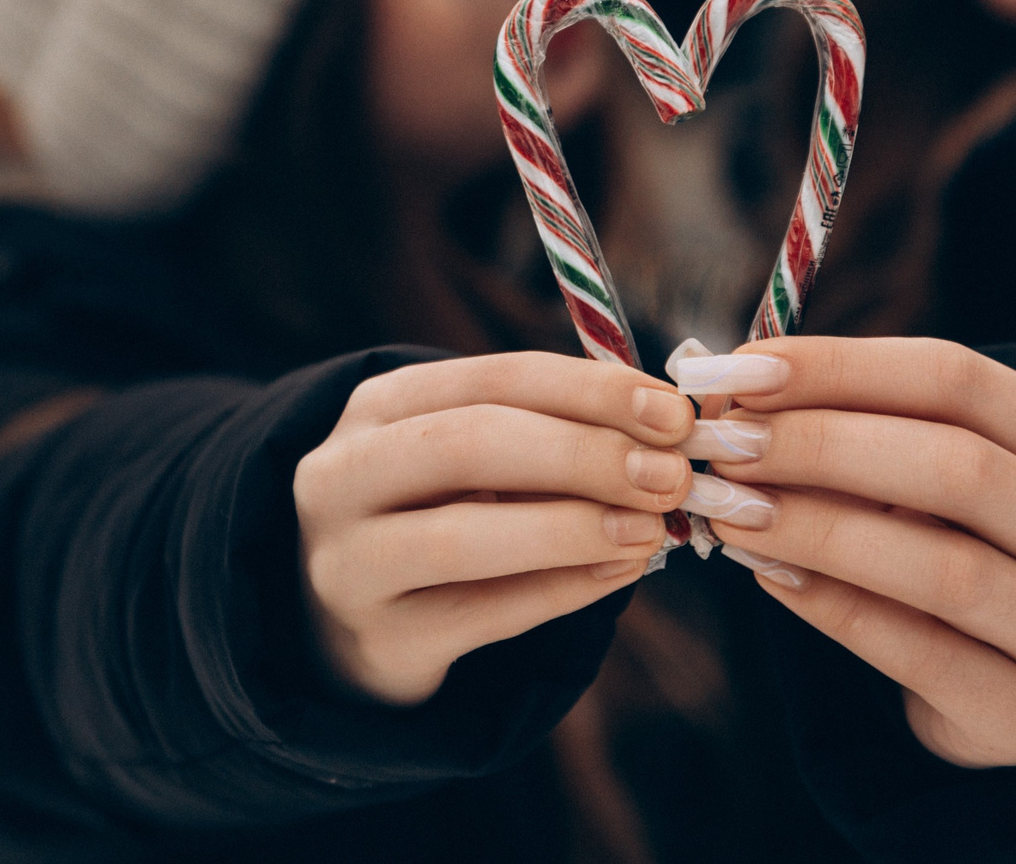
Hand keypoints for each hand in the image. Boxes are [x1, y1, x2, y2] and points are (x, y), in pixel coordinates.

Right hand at [294, 352, 694, 705]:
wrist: (353, 616)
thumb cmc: (439, 510)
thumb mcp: (475, 454)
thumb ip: (552, 432)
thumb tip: (666, 428)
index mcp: (379, 406)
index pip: (494, 377)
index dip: (591, 390)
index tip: (672, 413)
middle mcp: (343, 474)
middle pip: (469, 444)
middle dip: (584, 455)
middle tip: (668, 476)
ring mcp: (348, 562)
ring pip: (462, 537)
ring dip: (572, 528)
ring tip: (651, 530)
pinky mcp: (378, 638)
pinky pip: (482, 613)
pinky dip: (562, 589)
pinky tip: (620, 572)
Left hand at [688, 336, 1015, 766]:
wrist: (999, 694)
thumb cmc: (951, 552)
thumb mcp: (927, 480)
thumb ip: (857, 431)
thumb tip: (737, 397)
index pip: (961, 380)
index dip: (845, 367)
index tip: (744, 371)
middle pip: (961, 467)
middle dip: (826, 445)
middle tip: (729, 444)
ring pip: (945, 567)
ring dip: (821, 529)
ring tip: (733, 511)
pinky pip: (918, 653)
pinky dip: (832, 606)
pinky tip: (768, 576)